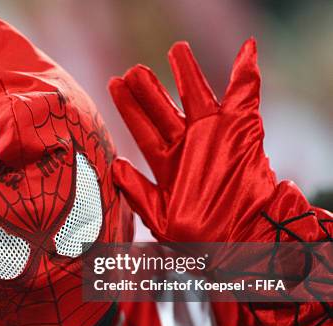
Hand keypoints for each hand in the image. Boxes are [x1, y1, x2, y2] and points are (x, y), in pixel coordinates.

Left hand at [109, 39, 276, 241]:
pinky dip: (246, 72)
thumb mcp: (159, 218)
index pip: (143, 128)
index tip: (114, 83)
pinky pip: (245, 95)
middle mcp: (187, 146)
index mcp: (166, 163)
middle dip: (148, 88)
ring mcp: (212, 136)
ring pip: (196, 96)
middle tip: (134, 69)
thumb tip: (116, 164)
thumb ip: (137, 190)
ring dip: (186, 73)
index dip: (129, 106)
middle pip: (163, 108)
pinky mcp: (241, 130)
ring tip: (176, 50)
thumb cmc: (199, 236)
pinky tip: (245, 50)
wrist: (243, 240)